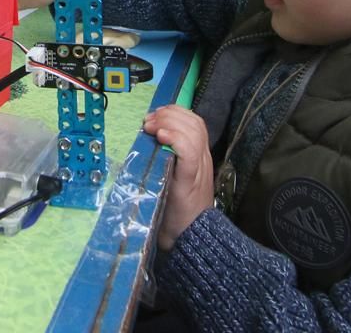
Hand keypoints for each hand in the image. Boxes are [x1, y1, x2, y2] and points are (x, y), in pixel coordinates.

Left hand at [143, 105, 213, 251]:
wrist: (190, 238)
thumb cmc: (176, 211)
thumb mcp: (171, 178)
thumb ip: (167, 159)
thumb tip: (148, 140)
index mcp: (198, 157)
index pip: (194, 123)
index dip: (174, 113)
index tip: (153, 116)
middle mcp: (202, 159)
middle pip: (194, 122)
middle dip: (169, 114)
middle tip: (148, 121)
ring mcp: (199, 168)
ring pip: (194, 131)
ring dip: (169, 122)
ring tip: (152, 127)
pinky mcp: (191, 180)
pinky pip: (190, 152)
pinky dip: (176, 139)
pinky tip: (162, 136)